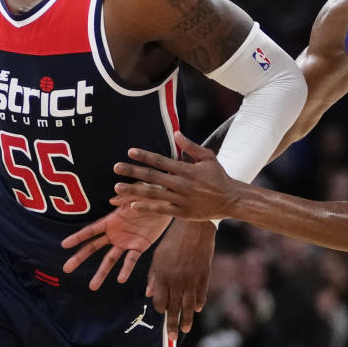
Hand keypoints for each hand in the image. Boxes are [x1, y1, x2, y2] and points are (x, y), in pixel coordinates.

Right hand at [61, 206, 170, 289]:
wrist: (165, 204)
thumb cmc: (147, 195)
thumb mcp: (135, 193)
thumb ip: (125, 197)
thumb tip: (112, 199)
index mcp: (111, 221)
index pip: (90, 231)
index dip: (77, 237)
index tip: (64, 244)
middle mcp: (115, 234)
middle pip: (93, 248)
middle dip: (79, 257)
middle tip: (66, 269)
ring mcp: (125, 242)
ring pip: (109, 259)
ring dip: (101, 272)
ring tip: (92, 287)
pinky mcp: (139, 247)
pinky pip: (130, 260)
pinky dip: (126, 269)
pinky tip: (120, 279)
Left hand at [112, 131, 237, 220]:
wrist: (231, 200)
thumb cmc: (218, 177)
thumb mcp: (208, 157)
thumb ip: (191, 146)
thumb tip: (176, 133)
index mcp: (186, 169)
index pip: (161, 161)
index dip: (145, 156)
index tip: (130, 152)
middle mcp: (181, 184)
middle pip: (153, 177)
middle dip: (133, 171)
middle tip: (116, 168)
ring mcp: (181, 199)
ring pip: (153, 194)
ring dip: (134, 190)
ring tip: (117, 187)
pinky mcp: (182, 213)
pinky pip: (161, 210)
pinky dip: (147, 207)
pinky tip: (132, 205)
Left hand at [147, 219, 215, 340]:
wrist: (194, 227)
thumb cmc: (172, 240)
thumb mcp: (158, 256)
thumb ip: (154, 276)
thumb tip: (150, 294)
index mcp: (162, 275)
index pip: (160, 301)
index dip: (161, 308)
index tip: (162, 313)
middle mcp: (176, 281)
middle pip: (174, 307)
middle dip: (172, 324)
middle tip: (172, 338)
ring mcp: (191, 279)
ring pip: (188, 305)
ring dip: (187, 319)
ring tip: (185, 330)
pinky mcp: (204, 275)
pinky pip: (201, 294)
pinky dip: (199, 303)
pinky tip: (197, 309)